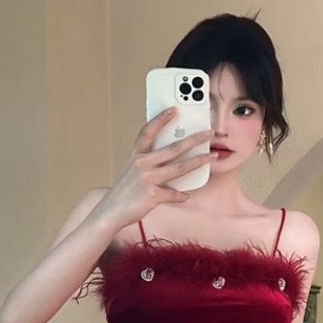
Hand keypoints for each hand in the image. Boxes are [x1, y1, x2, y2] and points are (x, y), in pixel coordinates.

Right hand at [95, 107, 216, 227]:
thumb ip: (147, 163)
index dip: (161, 119)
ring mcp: (148, 179)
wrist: (110, 212)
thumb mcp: (131, 172)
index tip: (174, 110)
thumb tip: (171, 160)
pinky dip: (181, 196)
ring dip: (199, 161)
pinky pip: (174, 194)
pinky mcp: (153, 195)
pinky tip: (185, 196)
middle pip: (174, 147)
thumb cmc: (123, 193)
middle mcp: (142, 164)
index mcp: (136, 155)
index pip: (148, 131)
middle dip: (195, 138)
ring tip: (212, 156)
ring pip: (180, 167)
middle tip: (210, 133)